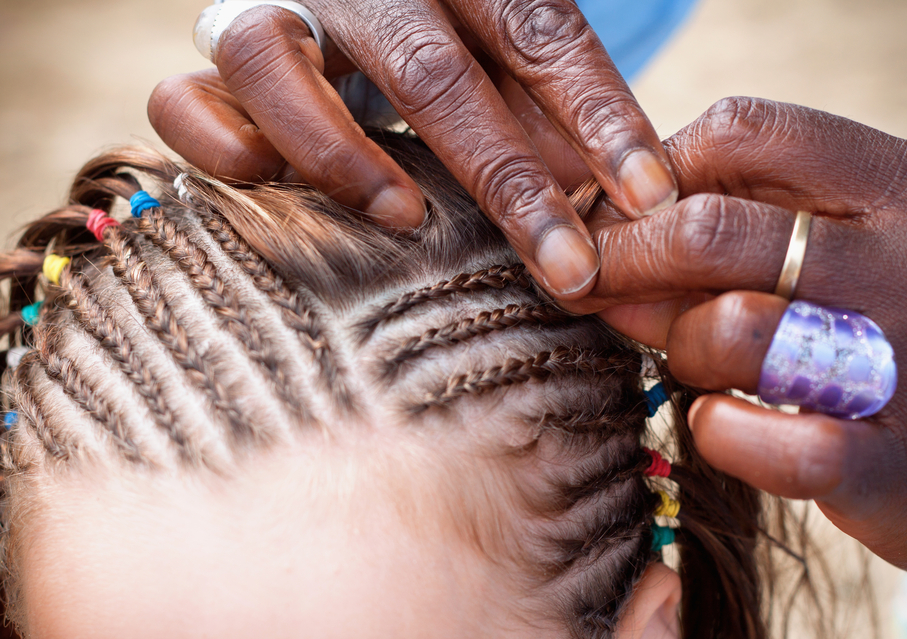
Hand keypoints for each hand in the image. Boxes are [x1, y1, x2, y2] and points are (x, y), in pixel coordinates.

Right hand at [148, 0, 678, 297]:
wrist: (342, 1)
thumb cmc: (450, 46)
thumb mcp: (507, 62)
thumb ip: (551, 117)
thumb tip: (624, 210)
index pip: (541, 31)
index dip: (602, 115)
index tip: (650, 199)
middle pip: (431, 71)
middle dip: (507, 182)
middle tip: (567, 271)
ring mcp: (281, 11)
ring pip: (275, 59)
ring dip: (344, 157)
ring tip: (405, 221)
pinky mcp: (212, 57)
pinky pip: (183, 94)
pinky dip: (217, 141)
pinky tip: (261, 180)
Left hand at [575, 97, 906, 596]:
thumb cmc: (894, 341)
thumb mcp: (848, 253)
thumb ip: (745, 228)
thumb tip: (602, 232)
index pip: (743, 129)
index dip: (648, 173)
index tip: (612, 216)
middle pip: (714, 227)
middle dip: (625, 258)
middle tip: (592, 286)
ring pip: (731, 327)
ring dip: (678, 346)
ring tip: (687, 360)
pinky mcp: (897, 462)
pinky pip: (763, 440)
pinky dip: (717, 431)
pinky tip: (717, 424)